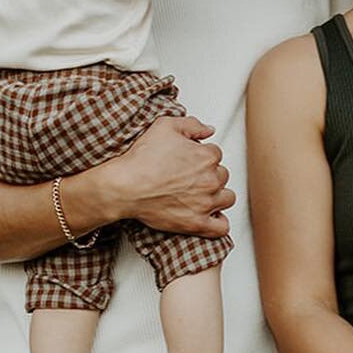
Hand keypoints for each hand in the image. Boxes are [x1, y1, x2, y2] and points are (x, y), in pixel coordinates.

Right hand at [93, 116, 233, 236]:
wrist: (125, 186)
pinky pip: (221, 227)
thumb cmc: (142, 159)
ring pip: (227, 198)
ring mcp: (206, 203)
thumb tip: (209, 130)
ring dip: (218, 196)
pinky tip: (210, 216)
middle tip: (190, 177)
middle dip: (209, 175)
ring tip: (202, 195)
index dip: (202, 156)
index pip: (216, 154)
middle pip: (222, 175)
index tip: (190, 161)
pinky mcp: (197, 223)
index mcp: (206, 156)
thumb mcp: (165, 126)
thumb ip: (192, 124)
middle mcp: (210, 180)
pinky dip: (219, 222)